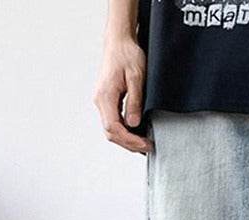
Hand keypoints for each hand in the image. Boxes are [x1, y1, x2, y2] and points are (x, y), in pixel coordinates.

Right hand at [94, 37, 152, 152]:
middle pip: (111, 133)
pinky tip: (137, 134)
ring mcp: (102, 102)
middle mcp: (100, 101)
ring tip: (144, 144)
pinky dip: (125, 132)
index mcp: (105, 96)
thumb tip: (133, 123)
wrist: (119, 42)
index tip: (145, 144)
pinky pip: (114, 122)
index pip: (113, 127)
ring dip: (127, 140)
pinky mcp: (108, 102)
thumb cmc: (127, 55)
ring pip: (112, 130)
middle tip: (148, 147)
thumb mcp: (136, 77)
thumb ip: (135, 101)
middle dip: (129, 143)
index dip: (129, 140)